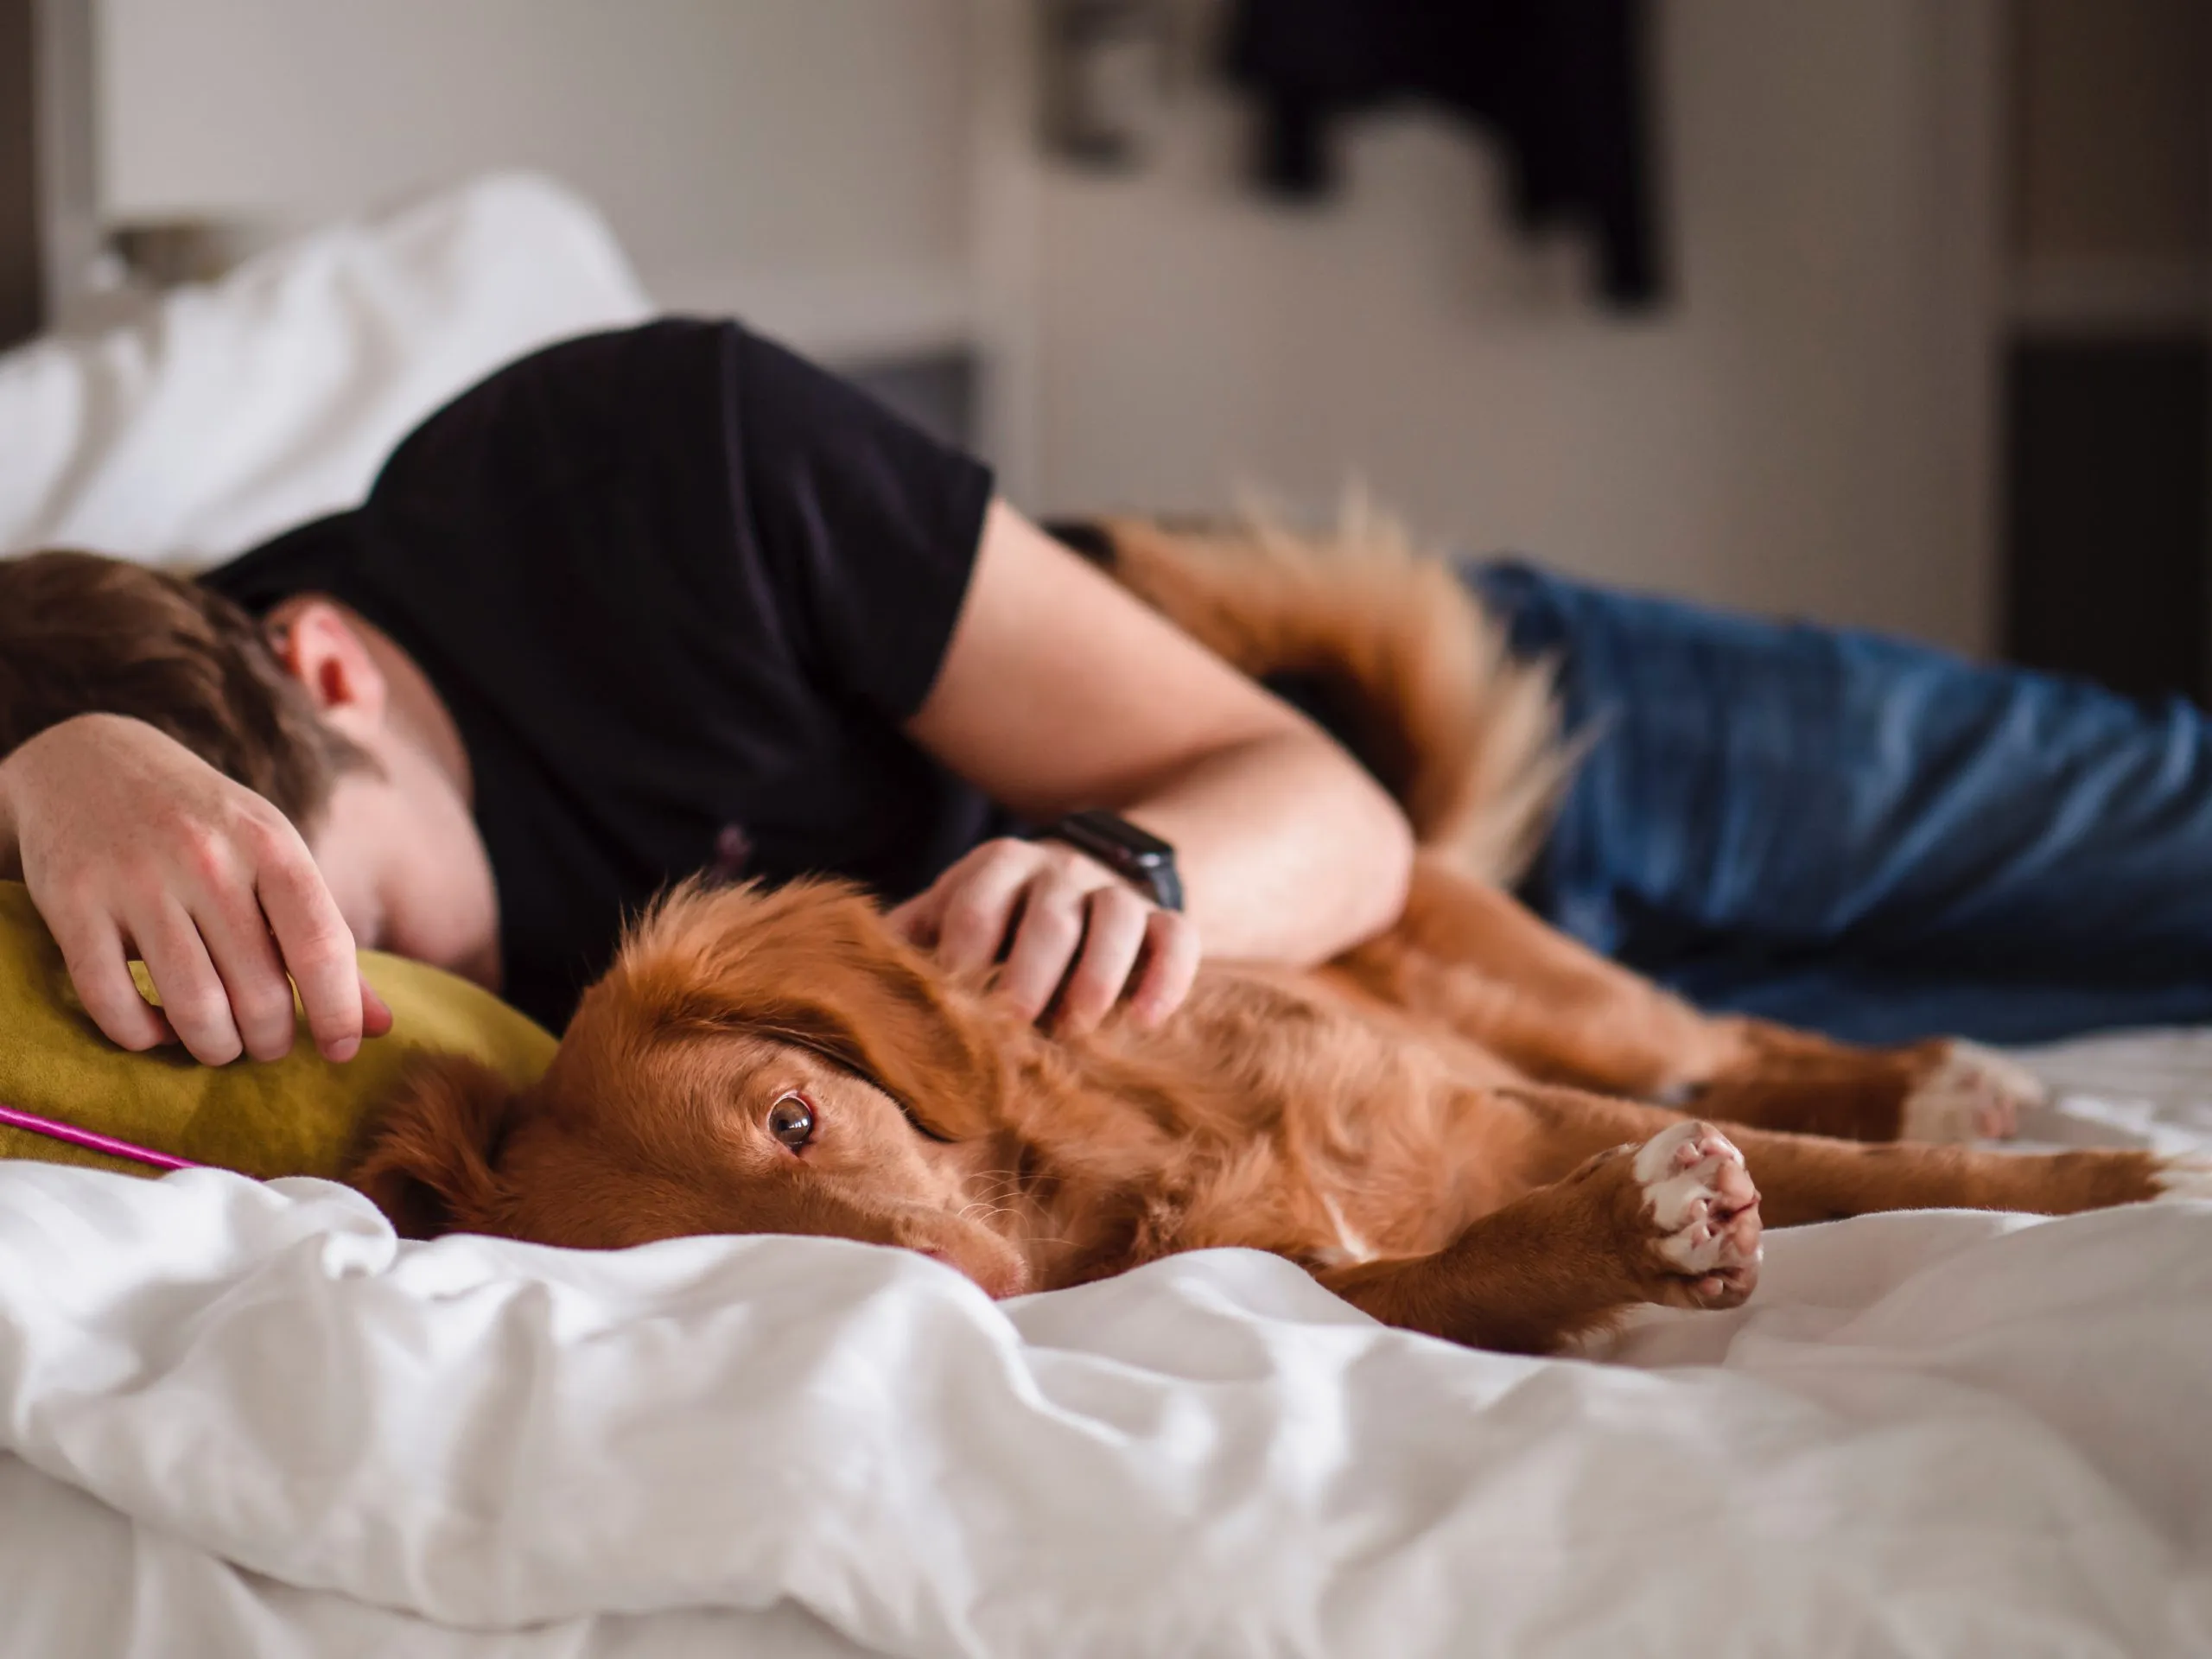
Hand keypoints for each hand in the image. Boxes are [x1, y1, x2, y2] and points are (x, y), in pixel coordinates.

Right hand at [0, 714, 392, 1064]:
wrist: (90, 758)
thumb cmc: (207, 825)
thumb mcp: (275, 858)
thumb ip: (325, 940)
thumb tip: (382, 1028)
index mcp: (271, 845)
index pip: (322, 946)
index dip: (339, 1013)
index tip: (341, 1050)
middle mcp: (206, 860)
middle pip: (259, 994)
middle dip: (271, 1041)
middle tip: (267, 1044)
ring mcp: (135, 880)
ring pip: (193, 1008)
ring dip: (214, 1048)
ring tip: (222, 1043)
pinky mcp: (72, 904)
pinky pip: (113, 1003)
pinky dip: (141, 1035)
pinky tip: (157, 1026)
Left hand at [887, 836, 1199, 1034]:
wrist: (1085, 878)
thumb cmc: (999, 917)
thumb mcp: (951, 911)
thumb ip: (912, 939)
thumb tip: (857, 986)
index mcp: (998, 865)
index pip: (977, 903)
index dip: (964, 954)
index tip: (953, 1004)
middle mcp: (1060, 871)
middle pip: (1050, 914)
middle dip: (1030, 970)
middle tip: (1013, 1023)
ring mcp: (1116, 892)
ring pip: (1118, 918)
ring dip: (1098, 974)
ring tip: (1077, 1028)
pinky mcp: (1164, 918)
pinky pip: (1177, 938)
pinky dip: (1166, 978)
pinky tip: (1144, 1022)